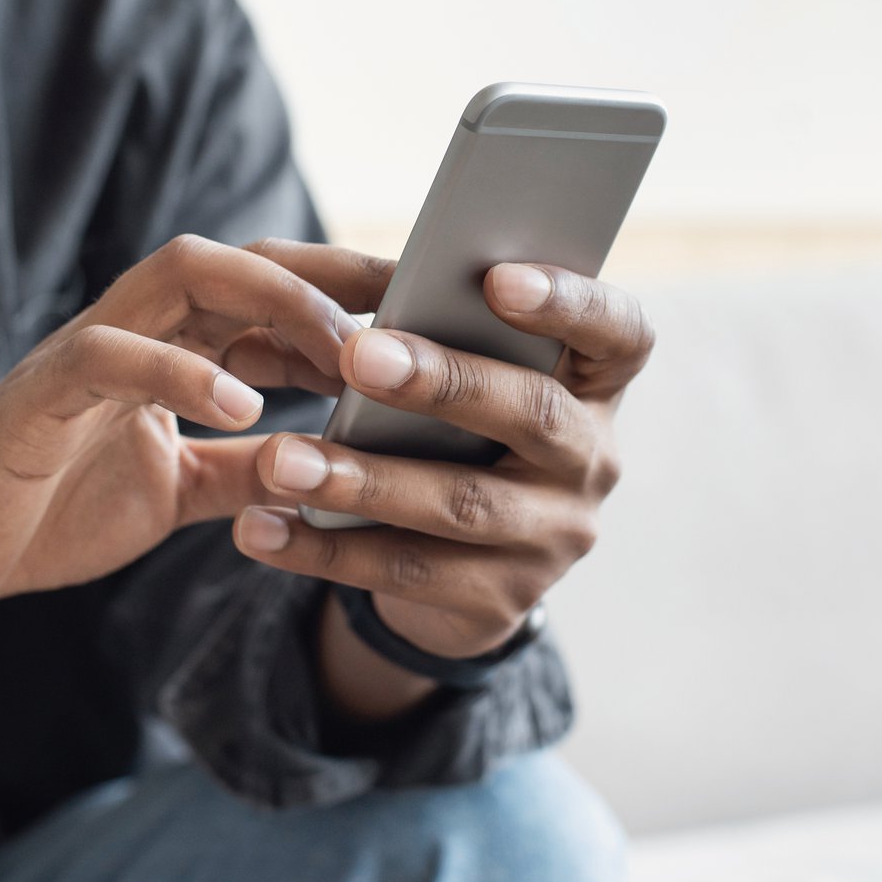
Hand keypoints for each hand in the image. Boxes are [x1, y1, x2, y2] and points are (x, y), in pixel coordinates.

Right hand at [0, 235, 379, 628]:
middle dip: (334, 273)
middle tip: (416, 303)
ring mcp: (85, 352)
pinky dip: (183, 373)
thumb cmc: (47, 506)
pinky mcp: (40, 394)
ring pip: (185, 276)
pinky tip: (246, 408)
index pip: (271, 295)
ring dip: (274, 302)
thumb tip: (334, 465)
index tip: (430, 316)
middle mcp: (135, 331)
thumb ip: (247, 467)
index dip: (351, 298)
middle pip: (245, 261)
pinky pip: (112, 356)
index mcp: (168, 348)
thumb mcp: (178, 491)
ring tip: (344, 349)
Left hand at [232, 261, 654, 659]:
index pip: (620, 334)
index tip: (497, 279)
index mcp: (595, 385)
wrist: (465, 572)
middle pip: (534, 414)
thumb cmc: (457, 433)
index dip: (569, 302)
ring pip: (461, 503)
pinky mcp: (499, 602)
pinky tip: (261, 528)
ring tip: (281, 460)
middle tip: (358, 355)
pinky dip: (324, 549)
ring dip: (364, 480)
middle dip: (445, 382)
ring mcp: (553, 537)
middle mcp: (592, 460)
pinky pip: (405, 573)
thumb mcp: (468, 383)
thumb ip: (435, 337)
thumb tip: (334, 303)